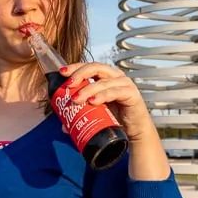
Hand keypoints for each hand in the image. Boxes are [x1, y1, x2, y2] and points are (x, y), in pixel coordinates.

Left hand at [60, 61, 169, 180]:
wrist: (135, 131)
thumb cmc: (115, 118)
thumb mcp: (96, 113)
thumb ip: (81, 115)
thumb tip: (63, 126)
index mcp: (105, 77)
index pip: (88, 66)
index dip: (75, 67)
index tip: (62, 72)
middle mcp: (115, 76)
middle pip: (95, 67)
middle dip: (80, 74)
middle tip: (68, 85)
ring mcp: (124, 83)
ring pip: (103, 81)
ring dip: (87, 89)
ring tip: (75, 99)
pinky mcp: (131, 93)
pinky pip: (114, 92)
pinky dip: (102, 96)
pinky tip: (93, 101)